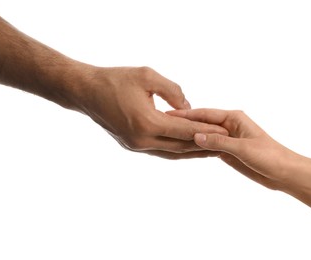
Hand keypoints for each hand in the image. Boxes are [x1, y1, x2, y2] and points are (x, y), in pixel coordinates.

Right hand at [74, 67, 227, 158]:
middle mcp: (142, 140)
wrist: (85, 91)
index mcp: (147, 122)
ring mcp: (135, 145)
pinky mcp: (131, 145)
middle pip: (180, 147)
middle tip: (225, 145)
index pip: (184, 130)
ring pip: (170, 152)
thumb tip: (189, 106)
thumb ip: (173, 91)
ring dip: (190, 152)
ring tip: (211, 151)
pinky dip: (175, 149)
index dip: (206, 130)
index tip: (225, 131)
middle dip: (203, 146)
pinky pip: (159, 150)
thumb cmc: (115, 79)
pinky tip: (186, 147)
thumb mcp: (148, 76)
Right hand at [168, 109, 295, 187]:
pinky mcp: (226, 151)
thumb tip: (195, 135)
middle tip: (163, 124)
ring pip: (203, 135)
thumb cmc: (269, 156)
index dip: (186, 115)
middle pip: (201, 123)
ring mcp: (226, 138)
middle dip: (184, 124)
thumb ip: (219, 142)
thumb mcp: (243, 148)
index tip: (168, 114)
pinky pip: (207, 147)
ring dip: (188, 136)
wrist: (283, 173)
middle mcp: (228, 125)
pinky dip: (196, 147)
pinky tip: (183, 148)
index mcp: (234, 118)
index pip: (204, 114)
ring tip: (168, 135)